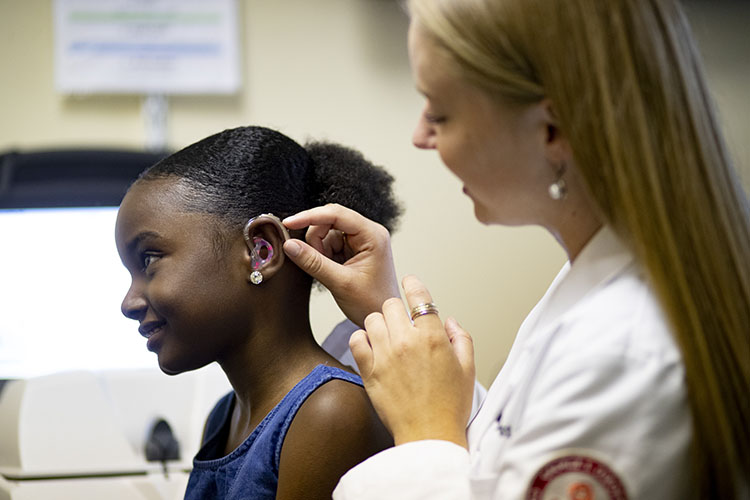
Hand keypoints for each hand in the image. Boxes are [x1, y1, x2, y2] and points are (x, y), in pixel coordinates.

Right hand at [282, 204, 399, 326]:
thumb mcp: (340, 283)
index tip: (288, 223)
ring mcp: (360, 240)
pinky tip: (331, 270)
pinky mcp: (352, 249)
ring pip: (325, 233)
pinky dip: (322, 256)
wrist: (381, 318)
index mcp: (372, 235)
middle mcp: (368, 232)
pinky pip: (328, 243)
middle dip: (316, 241)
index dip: (310, 217)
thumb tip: (289, 245)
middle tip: (319, 264)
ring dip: (319, 251)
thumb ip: (313, 263)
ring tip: (330, 271)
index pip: (336, 214)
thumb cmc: (371, 303)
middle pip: (328, 221)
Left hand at [350, 275, 474, 447]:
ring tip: (387, 335)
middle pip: (391, 304)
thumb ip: (461, 338)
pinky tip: (372, 346)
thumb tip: (448, 320)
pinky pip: (356, 339)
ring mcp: (385, 355)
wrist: (429, 435)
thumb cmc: (450, 406)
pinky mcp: (368, 370)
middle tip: (402, 322)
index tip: (409, 282)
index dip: (413, 284)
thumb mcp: (468, 369)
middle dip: (398, 310)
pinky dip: (362, 338)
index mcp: (433, 338)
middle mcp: (407, 342)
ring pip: (372, 319)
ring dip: (380, 323)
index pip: (419, 297)